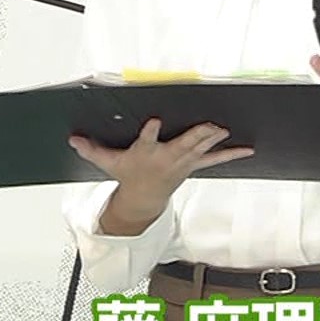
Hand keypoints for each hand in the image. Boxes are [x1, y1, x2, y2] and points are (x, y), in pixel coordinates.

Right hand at [69, 119, 252, 234]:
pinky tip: (248, 149)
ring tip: (226, 129)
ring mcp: (183, 162)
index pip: (146, 141)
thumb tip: (71, 139)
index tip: (153, 120)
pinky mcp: (193, 165)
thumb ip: (91, 149)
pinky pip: (215, 159)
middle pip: (183, 144)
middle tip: (210, 124)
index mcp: (145, 153)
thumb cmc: (128, 175)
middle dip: (196, 135)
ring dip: (214, 139)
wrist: (144, 200)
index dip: (150, 132)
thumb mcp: (107, 162)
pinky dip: (231, 154)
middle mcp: (166, 157)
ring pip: (201, 148)